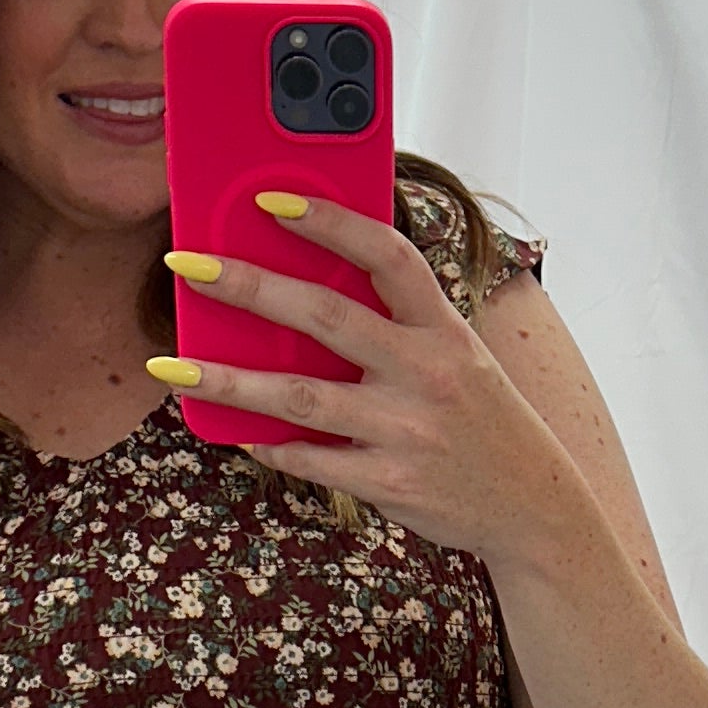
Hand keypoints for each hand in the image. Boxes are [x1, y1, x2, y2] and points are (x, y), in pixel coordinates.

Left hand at [155, 197, 585, 565]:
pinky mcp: (390, 482)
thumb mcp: (459, 357)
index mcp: (445, 329)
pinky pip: (311, 458)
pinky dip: (270, 445)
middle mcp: (428, 372)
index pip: (387, 255)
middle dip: (249, 286)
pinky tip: (239, 432)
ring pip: (299, 396)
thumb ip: (400, 324)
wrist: (535, 506)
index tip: (272, 201)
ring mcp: (407, 430)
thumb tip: (309, 290)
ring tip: (172, 366)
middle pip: (325, 316)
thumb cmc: (481, 420)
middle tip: (187, 266)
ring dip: (228, 379)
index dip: (331, 222)